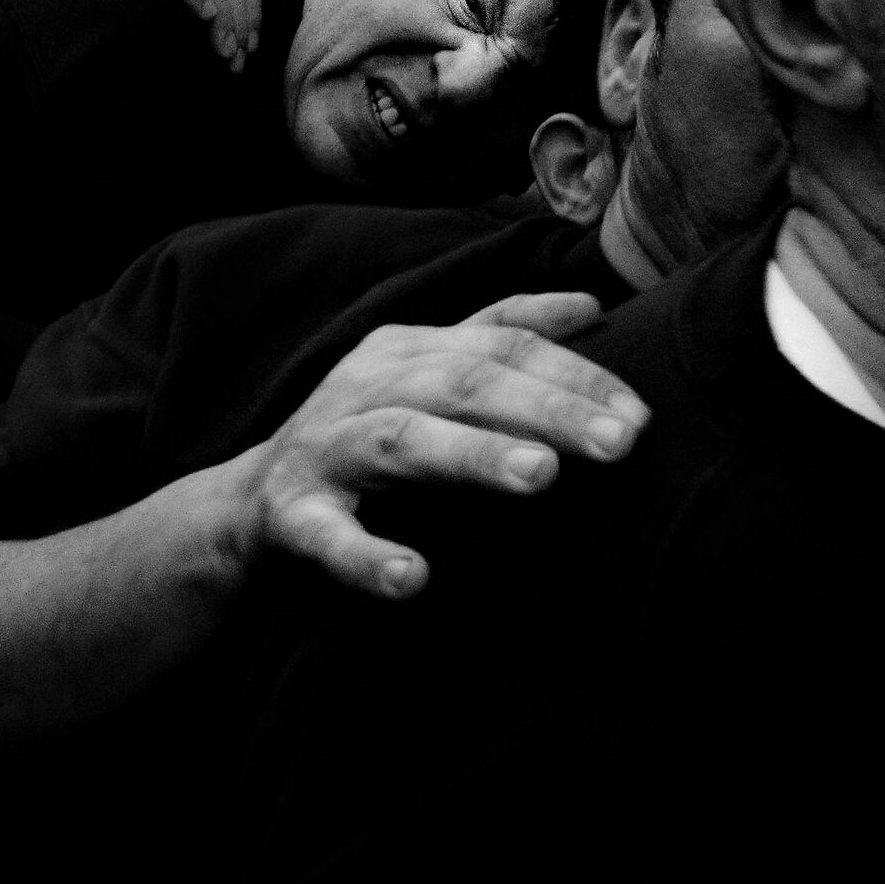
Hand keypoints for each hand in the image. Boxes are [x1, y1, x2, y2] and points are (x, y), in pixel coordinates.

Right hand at [234, 292, 643, 599]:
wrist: (243, 511)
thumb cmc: (358, 441)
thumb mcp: (423, 376)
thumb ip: (498, 335)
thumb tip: (590, 305)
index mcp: (404, 349)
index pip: (502, 343)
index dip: (574, 373)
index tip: (641, 413)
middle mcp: (365, 387)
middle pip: (465, 382)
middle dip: (548, 408)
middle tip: (622, 443)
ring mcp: (325, 449)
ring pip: (403, 440)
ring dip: (473, 455)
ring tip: (541, 476)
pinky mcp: (290, 516)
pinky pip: (327, 536)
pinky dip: (366, 556)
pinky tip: (411, 578)